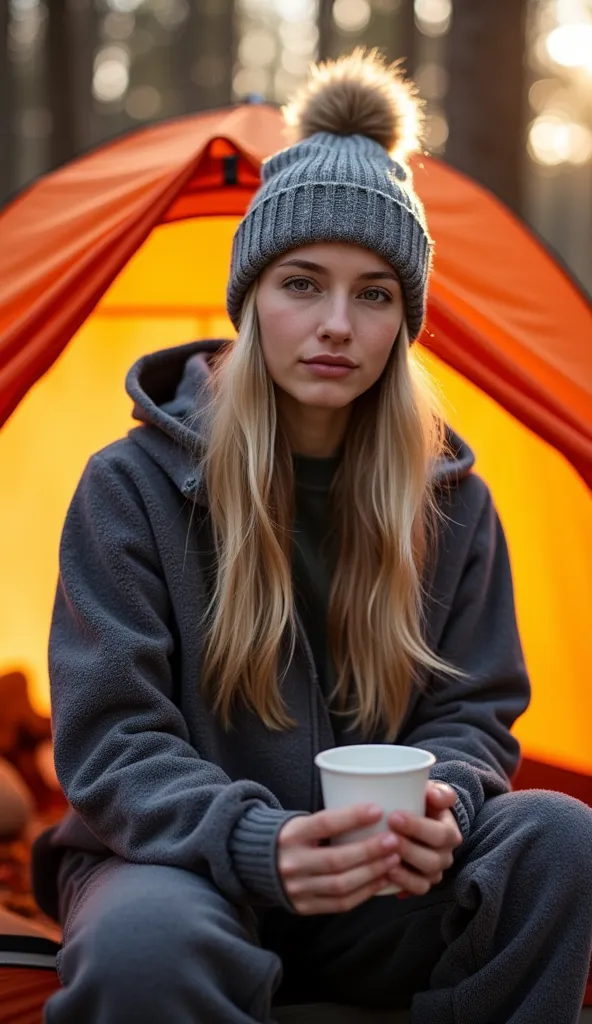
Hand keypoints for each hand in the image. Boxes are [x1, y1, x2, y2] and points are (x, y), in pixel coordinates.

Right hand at [277, 804, 401, 915]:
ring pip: (341, 884)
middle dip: (370, 851)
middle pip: (337, 859)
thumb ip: (330, 822)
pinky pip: (340, 903)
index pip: (324, 824)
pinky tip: (382, 880)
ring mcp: (297, 889)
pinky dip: (364, 892)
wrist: (258, 866)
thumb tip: (374, 814)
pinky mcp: (304, 907)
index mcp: (291, 835)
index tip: (377, 810)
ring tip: (393, 860)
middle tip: (394, 841)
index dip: (352, 817)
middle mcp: (292, 863)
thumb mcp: (301, 823)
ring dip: (372, 873)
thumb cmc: (293, 838)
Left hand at [385, 781, 462, 898]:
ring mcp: (433, 874)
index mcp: (449, 834)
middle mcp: (445, 857)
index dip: (417, 827)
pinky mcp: (420, 884)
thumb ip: (437, 791)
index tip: (394, 816)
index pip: (440, 834)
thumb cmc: (422, 804)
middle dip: (407, 849)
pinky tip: (384, 875)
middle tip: (385, 837)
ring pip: (424, 880)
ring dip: (403, 872)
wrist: (418, 821)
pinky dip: (401, 885)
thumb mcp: (431, 793)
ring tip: (383, 860)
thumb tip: (435, 796)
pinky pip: (414, 891)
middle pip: (432, 860)